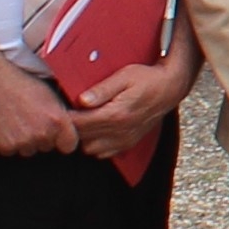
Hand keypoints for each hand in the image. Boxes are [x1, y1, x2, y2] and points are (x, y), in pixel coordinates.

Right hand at [0, 64, 86, 158]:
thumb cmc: (19, 83)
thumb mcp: (50, 95)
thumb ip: (62, 116)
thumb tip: (69, 129)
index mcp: (57, 120)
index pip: (69, 145)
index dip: (62, 139)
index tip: (56, 134)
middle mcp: (42, 134)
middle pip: (46, 147)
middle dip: (41, 137)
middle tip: (29, 118)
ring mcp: (22, 142)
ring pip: (28, 150)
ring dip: (24, 141)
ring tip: (16, 119)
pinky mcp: (4, 147)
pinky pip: (11, 151)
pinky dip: (8, 141)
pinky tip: (5, 124)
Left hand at [59, 48, 186, 169]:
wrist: (171, 88)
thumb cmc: (147, 79)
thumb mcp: (124, 76)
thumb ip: (102, 89)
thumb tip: (81, 100)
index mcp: (116, 114)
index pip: (80, 123)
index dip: (65, 118)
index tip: (58, 109)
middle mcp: (120, 131)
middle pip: (82, 137)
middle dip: (72, 128)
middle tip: (67, 114)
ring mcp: (124, 140)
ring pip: (90, 149)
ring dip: (84, 137)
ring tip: (83, 121)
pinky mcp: (128, 143)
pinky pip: (103, 153)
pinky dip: (96, 144)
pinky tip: (97, 130)